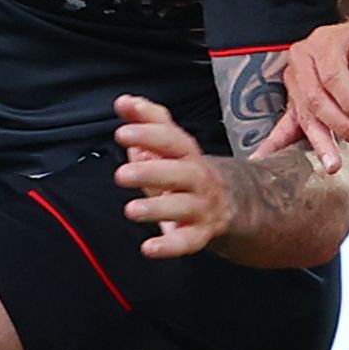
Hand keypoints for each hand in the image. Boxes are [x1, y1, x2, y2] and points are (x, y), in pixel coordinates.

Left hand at [113, 95, 234, 258]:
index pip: (171, 139)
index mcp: (187, 154)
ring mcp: (200, 206)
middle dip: (151, 172)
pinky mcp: (199, 234)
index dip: (148, 134)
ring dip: (157, 208)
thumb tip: (124, 101)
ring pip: (182, 207)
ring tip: (131, 210)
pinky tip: (149, 248)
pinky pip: (187, 242)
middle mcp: (197, 178)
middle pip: (179, 173)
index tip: (122, 133)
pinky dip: (169, 247)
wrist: (226, 202)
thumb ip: (147, 121)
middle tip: (122, 174)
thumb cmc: (183, 169)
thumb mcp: (169, 144)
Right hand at [280, 16, 348, 157]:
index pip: (333, 77)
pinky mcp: (297, 98)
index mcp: (326, 40)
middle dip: (342, 125)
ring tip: (333, 164)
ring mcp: (297, 79)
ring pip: (304, 115)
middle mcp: (304, 57)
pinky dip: (275, 142)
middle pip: (315, 100)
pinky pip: (285, 122)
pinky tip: (263, 158)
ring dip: (321, 142)